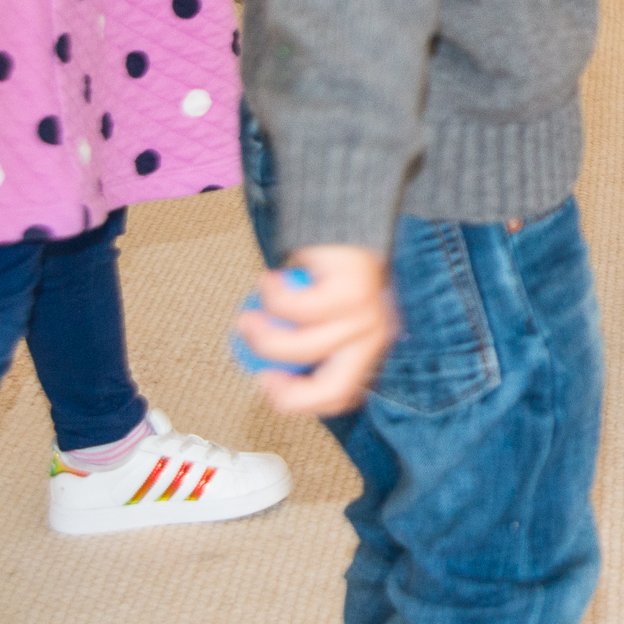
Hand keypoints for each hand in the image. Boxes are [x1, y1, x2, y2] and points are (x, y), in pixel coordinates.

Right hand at [241, 243, 397, 416]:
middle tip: (257, 373)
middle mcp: (374, 337)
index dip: (298, 402)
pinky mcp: (352, 291)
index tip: (264, 384)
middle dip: (289, 394)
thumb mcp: (316, 317)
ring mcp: (367, 315)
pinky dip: (273, 298)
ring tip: (249, 317)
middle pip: (334, 389)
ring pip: (305, 348)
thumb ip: (299, 343)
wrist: (341, 221)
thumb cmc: (325, 273)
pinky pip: (297, 310)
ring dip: (263, 336)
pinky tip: (268, 282)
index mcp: (366, 349)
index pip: (339, 396)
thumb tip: (263, 375)